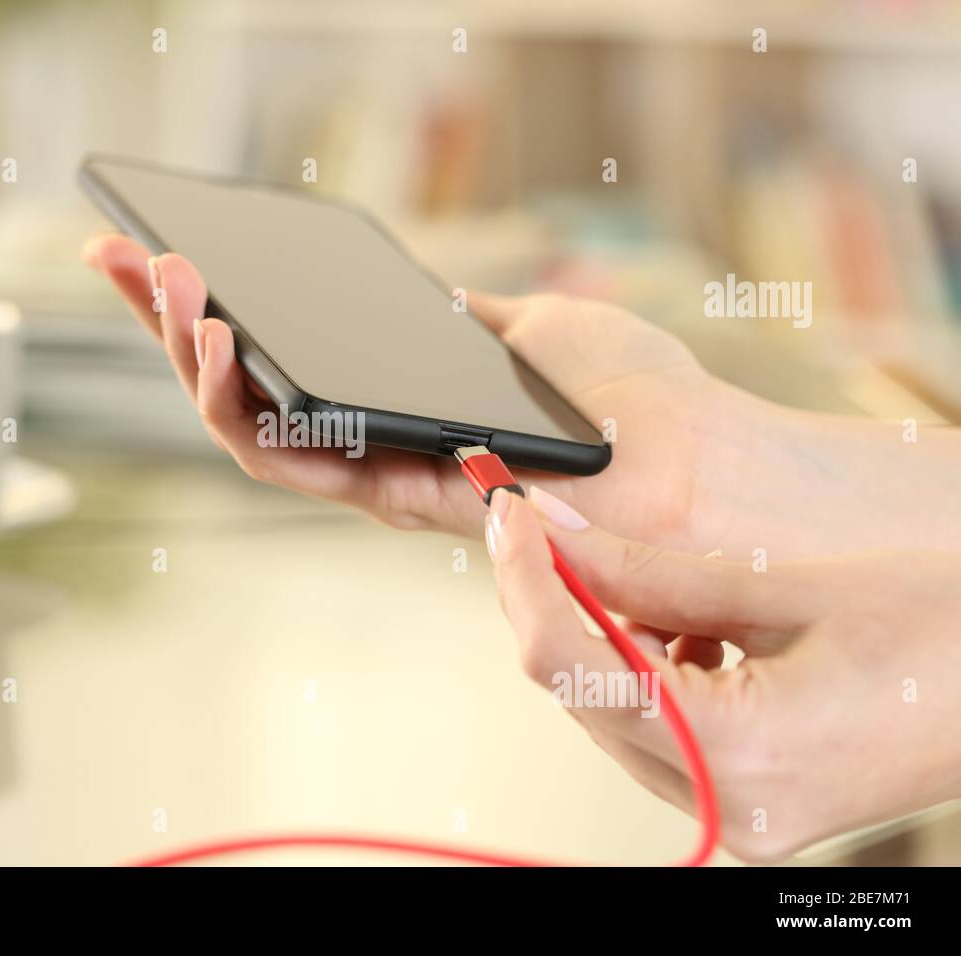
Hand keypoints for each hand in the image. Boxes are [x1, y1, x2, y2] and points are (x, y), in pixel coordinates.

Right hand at [83, 233, 960, 557]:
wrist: (703, 466)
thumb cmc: (635, 400)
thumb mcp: (536, 326)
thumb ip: (459, 320)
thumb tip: (415, 297)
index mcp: (401, 404)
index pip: (285, 358)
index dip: (218, 312)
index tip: (165, 250)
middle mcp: (375, 449)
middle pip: (245, 392)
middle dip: (171, 327)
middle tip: (118, 257)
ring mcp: (376, 480)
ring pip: (247, 431)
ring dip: (191, 357)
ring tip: (168, 282)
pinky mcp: (393, 502)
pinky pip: (289, 462)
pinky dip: (242, 401)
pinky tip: (222, 334)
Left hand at [485, 484, 960, 860]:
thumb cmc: (945, 637)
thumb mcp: (787, 589)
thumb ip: (652, 572)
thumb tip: (555, 534)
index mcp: (740, 752)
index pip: (570, 664)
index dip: (525, 581)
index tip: (509, 518)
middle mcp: (731, 806)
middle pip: (581, 692)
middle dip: (554, 603)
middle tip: (546, 527)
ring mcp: (740, 817)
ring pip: (611, 713)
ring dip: (604, 637)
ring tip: (642, 578)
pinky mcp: (749, 807)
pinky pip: (658, 735)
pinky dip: (650, 673)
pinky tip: (689, 630)